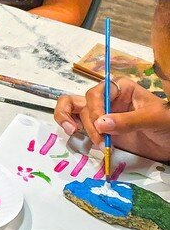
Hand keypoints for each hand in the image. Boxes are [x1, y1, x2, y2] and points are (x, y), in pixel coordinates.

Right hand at [54, 78, 169, 162]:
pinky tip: (72, 133)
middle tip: (99, 141)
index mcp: (120, 89)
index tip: (100, 127)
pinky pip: (77, 122)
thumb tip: (100, 124)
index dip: (95, 109)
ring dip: (70, 121)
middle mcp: (108, 99)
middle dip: (88, 122)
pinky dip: (69, 125)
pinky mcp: (99, 129)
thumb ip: (128, 120)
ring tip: (74, 134)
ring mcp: (102, 114)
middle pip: (84, 104)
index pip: (97, 93)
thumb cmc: (167, 124)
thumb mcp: (153, 118)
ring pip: (75, 110)